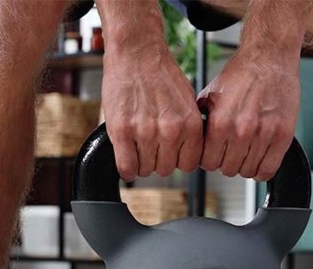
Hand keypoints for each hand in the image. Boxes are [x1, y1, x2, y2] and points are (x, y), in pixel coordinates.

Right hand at [102, 44, 202, 180]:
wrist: (137, 53)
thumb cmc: (160, 74)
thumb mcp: (187, 102)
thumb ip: (188, 129)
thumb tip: (186, 152)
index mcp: (190, 125)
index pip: (188, 165)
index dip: (177, 160)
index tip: (169, 154)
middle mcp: (170, 131)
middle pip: (165, 169)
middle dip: (157, 160)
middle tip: (150, 144)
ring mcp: (145, 133)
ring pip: (145, 170)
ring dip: (140, 161)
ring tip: (137, 143)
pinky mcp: (122, 132)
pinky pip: (127, 168)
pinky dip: (126, 167)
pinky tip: (126, 155)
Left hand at [198, 47, 299, 180]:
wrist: (269, 58)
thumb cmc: (241, 74)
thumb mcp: (211, 95)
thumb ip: (202, 121)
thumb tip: (193, 141)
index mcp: (220, 122)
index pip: (208, 163)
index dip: (209, 160)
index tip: (214, 155)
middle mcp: (242, 131)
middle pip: (228, 170)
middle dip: (226, 163)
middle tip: (230, 152)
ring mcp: (264, 134)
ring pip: (248, 172)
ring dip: (245, 165)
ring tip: (245, 153)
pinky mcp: (283, 135)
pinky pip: (270, 169)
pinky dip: (263, 170)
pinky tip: (260, 159)